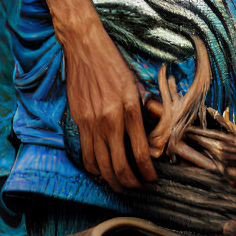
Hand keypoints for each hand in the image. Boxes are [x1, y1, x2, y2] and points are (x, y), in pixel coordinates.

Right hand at [62, 20, 156, 191]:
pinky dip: (95, 169)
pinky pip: (86, 155)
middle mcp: (111, 119)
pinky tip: (102, 171)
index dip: (147, 172)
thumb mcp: (138, 83)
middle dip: (131, 183)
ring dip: (112, 181)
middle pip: (120, 165)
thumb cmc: (114, 63)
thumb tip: (157, 132)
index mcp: (130, 107)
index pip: (141, 151)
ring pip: (101, 166)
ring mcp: (92, 122)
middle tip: (139, 187)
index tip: (152, 179)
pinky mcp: (78, 122)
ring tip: (122, 184)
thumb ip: (147, 108)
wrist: (85, 47)